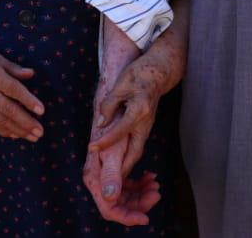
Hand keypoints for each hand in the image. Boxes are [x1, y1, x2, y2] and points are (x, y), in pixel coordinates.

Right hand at [0, 38, 43, 140]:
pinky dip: (3, 130)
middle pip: (8, 110)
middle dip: (25, 123)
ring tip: (33, 137)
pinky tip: (15, 135)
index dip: (28, 101)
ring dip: (17, 130)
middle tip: (40, 132)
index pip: (13, 90)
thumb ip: (14, 68)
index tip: (42, 111)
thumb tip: (31, 74)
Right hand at [83, 113, 161, 225]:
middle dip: (139, 203)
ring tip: (155, 183)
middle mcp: (99, 177)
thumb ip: (112, 173)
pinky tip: (150, 176)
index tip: (146, 218)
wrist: (117, 102)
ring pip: (125, 194)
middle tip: (157, 192)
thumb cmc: (115, 124)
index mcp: (95, 177)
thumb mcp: (116, 148)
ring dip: (141, 193)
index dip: (127, 216)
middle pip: (118, 203)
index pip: (109, 208)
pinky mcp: (114, 165)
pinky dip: (140, 183)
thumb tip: (110, 197)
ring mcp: (106, 172)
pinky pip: (127, 183)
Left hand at [88, 57, 165, 175]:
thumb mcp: (121, 84)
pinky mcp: (146, 125)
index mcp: (139, 111)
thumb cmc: (139, 74)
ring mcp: (147, 126)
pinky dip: (128, 155)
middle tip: (109, 179)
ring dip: (126, 164)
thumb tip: (101, 124)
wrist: (158, 71)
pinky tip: (119, 160)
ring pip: (137, 150)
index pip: (120, 131)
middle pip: (135, 151)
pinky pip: (137, 144)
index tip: (92, 147)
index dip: (105, 141)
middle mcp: (145, 123)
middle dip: (123, 168)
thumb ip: (109, 105)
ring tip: (112, 175)